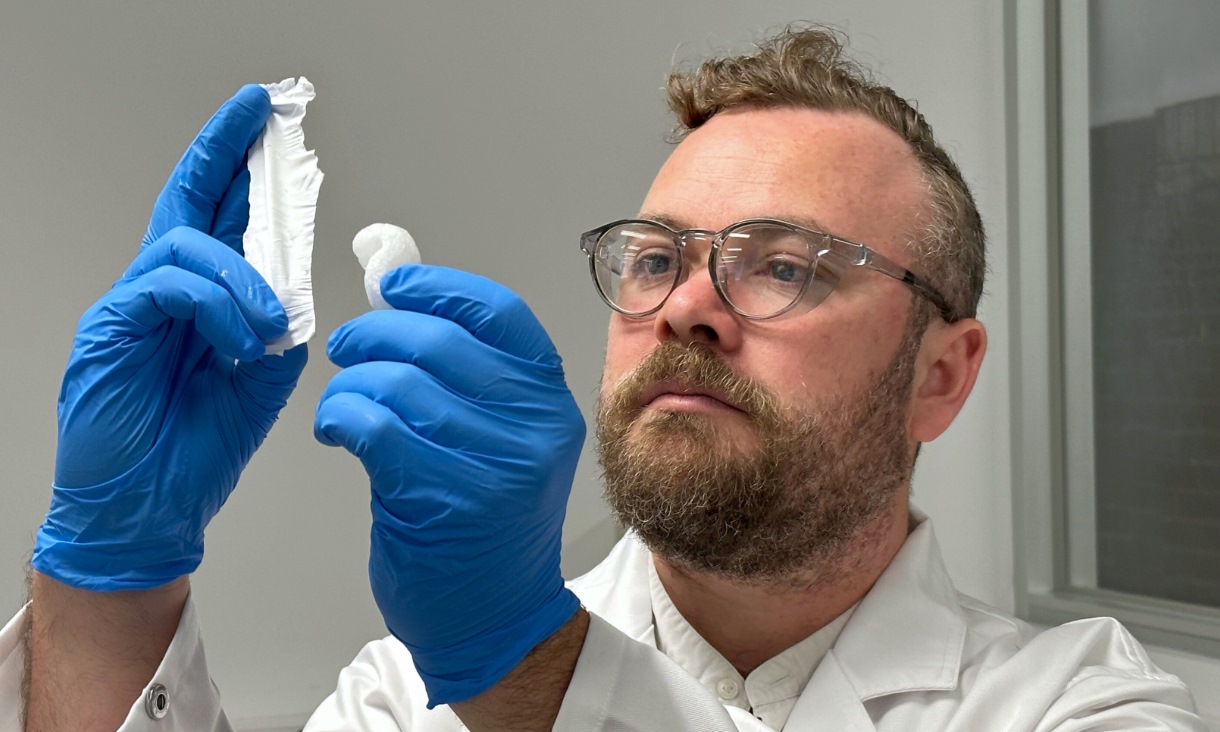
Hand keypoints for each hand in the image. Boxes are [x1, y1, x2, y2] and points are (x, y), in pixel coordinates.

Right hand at [32, 85, 307, 590]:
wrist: (148, 511)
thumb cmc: (193, 451)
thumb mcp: (259, 385)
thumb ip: (276, 335)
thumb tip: (298, 300)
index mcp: (201, 300)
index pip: (221, 217)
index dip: (241, 168)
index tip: (271, 124)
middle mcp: (163, 290)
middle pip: (190, 200)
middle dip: (226, 150)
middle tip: (258, 110)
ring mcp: (132, 305)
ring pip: (187, 243)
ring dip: (245, 274)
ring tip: (273, 321)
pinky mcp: (110, 327)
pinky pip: (169, 286)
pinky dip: (217, 305)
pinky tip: (242, 341)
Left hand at [315, 265, 585, 705]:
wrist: (494, 616)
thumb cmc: (484, 524)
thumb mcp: (497, 438)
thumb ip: (461, 373)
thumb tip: (400, 299)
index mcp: (550, 400)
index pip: (499, 312)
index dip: (438, 286)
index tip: (392, 284)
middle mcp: (535, 427)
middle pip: (440, 342)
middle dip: (375, 333)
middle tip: (346, 344)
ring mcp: (497, 464)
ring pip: (400, 383)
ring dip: (350, 383)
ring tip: (339, 400)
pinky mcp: (449, 498)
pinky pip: (376, 427)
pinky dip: (341, 416)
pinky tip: (336, 428)